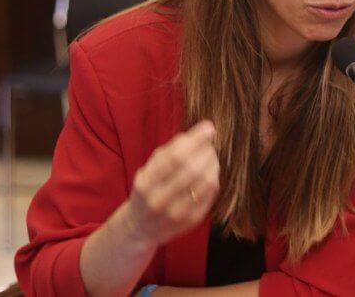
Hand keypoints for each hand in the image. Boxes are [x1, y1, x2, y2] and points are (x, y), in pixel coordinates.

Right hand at [120, 120, 219, 246]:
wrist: (140, 228)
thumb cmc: (148, 190)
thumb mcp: (148, 169)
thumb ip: (169, 151)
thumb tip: (198, 134)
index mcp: (146, 183)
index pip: (174, 157)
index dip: (195, 140)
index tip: (209, 127)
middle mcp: (159, 200)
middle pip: (192, 169)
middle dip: (206, 151)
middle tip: (210, 144)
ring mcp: (177, 213)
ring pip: (206, 182)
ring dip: (213, 163)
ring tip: (211, 157)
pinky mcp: (192, 221)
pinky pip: (211, 195)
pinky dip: (214, 178)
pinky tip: (210, 172)